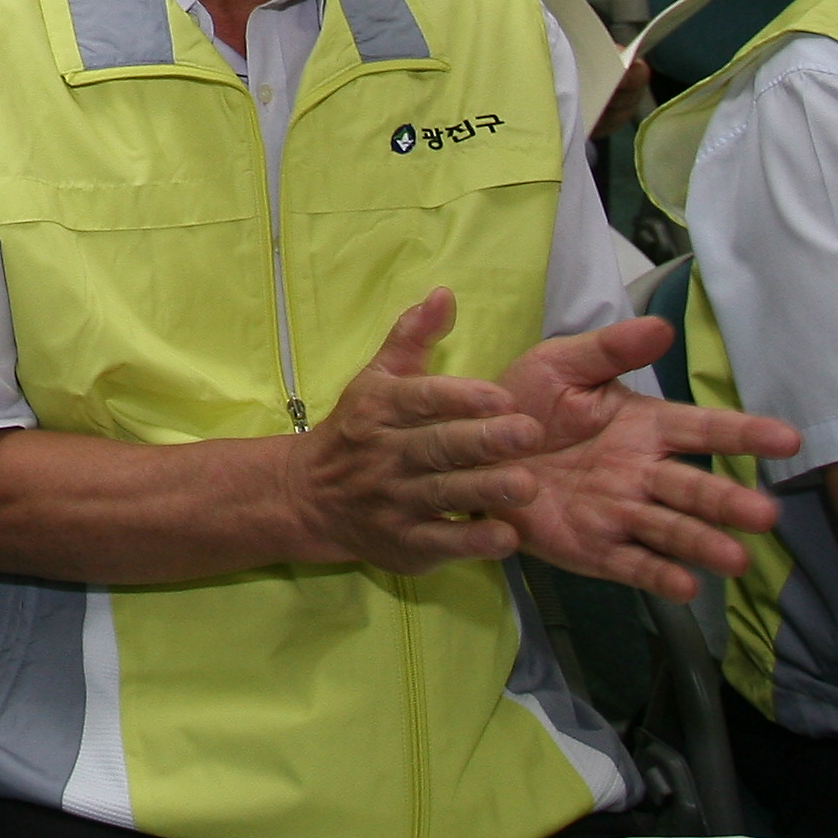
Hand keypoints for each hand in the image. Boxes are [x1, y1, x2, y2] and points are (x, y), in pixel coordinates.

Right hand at [285, 290, 545, 570]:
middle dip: (484, 441)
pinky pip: (442, 544)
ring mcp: (394, 502)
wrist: (308, 496)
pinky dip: (473, 543)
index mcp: (381, 408)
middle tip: (530, 434)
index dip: (460, 396)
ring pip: (443, 495)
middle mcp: (385, 455)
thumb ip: (412, 336)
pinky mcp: (404, 545)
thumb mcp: (377, 378)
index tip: (502, 396)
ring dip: (486, 491)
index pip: (421, 398)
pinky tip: (506, 536)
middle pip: (437, 446)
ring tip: (527, 485)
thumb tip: (444, 293)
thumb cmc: (357, 429)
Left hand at [488, 318, 801, 595]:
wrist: (469, 450)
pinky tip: (686, 588)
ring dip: (704, 544)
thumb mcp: (560, 365)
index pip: (702, 429)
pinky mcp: (594, 549)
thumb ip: (610, 350)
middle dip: (728, 502)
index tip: (788, 439)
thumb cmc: (523, 402)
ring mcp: (621, 514)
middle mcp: (641, 473)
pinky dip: (658, 576)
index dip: (744, 434)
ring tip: (736, 559)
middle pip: (694, 488)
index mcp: (642, 426)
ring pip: (671, 531)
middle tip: (765, 515)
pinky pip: (631, 564)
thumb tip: (663, 327)